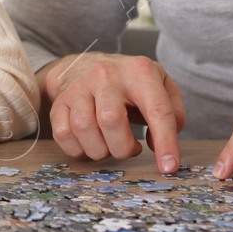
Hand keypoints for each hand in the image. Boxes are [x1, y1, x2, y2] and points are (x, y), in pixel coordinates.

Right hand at [41, 52, 185, 172]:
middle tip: (130, 148)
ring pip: (84, 128)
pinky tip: (90, 143)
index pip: (157, 110)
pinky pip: (63, 134)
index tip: (168, 167)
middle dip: (123, 148)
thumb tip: (160, 145)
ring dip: (100, 150)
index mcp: (139, 71)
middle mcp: (106, 75)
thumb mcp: (162, 86)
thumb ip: (173, 114)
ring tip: (109, 144)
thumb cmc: (131, 82)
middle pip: (111, 120)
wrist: (87, 64)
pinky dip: (78, 149)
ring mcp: (79, 87)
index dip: (166, 142)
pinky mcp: (60, 101)